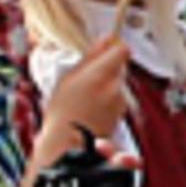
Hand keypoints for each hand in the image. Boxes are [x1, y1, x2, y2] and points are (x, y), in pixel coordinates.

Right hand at [33, 34, 131, 158]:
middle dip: (107, 68)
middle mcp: (116, 88)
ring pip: (118, 83)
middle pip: (120, 67)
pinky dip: (107, 99)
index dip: (114, 48)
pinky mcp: (122, 114)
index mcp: (102, 75)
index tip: (104, 50)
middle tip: (86, 78)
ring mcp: (121, 102)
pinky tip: (91, 107)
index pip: (123, 51)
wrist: (67, 146)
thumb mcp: (69, 78)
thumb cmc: (62, 112)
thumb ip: (91, 57)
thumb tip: (106, 39)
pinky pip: (117, 98)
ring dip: (107, 84)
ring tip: (85, 96)